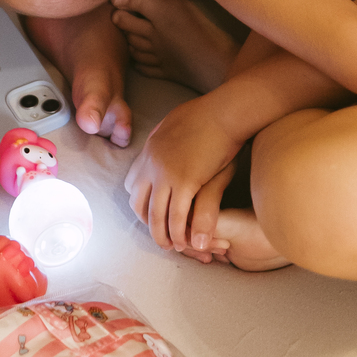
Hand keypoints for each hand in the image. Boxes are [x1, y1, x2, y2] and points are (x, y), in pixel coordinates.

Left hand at [124, 96, 240, 258]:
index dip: (142, 201)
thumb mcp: (175, 122)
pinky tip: (186, 240)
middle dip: (148, 223)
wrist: (225, 111)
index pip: (131, 184)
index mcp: (148, 149)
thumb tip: (162, 140)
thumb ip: (164, 137)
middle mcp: (151, 163)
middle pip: (139, 204)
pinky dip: (179, 232)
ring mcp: (166, 174)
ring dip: (162, 235)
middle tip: (161, 234)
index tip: (154, 210)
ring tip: (172, 246)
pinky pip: (177, 216)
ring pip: (156, 216)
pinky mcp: (185, 182)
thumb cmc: (208, 113)